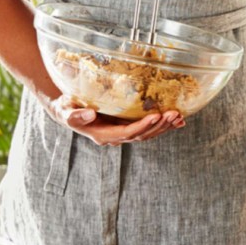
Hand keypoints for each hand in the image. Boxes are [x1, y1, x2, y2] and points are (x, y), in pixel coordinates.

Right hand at [46, 95, 184, 145]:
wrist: (67, 110)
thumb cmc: (66, 109)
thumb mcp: (66, 111)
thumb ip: (75, 115)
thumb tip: (90, 114)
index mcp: (102, 134)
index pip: (126, 133)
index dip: (142, 126)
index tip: (156, 115)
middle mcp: (115, 136)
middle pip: (142, 134)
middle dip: (159, 125)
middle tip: (174, 114)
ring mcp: (122, 132)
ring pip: (147, 133)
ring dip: (164, 126)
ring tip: (179, 116)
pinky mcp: (126, 125)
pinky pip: (147, 128)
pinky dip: (162, 125)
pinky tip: (177, 120)